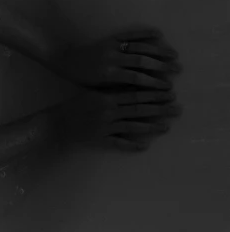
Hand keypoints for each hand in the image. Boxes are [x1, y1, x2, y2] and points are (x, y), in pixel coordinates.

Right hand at [47, 89, 181, 150]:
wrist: (55, 124)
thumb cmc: (73, 106)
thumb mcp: (91, 92)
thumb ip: (111, 90)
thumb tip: (133, 85)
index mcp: (106, 97)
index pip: (135, 94)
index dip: (154, 93)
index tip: (170, 92)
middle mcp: (108, 112)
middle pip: (139, 109)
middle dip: (160, 108)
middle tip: (177, 107)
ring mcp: (105, 127)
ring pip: (133, 127)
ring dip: (152, 127)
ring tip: (167, 126)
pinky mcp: (101, 140)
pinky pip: (119, 144)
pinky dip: (132, 145)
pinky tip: (145, 146)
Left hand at [54, 29, 180, 88]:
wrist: (63, 60)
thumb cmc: (81, 80)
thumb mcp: (98, 89)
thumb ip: (119, 90)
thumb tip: (142, 93)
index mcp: (108, 75)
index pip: (136, 79)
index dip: (154, 83)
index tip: (168, 87)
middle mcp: (112, 59)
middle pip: (142, 61)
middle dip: (162, 66)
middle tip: (177, 70)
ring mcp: (111, 46)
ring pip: (140, 47)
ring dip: (159, 50)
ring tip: (174, 55)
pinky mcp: (110, 38)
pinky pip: (130, 33)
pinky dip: (144, 32)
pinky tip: (158, 33)